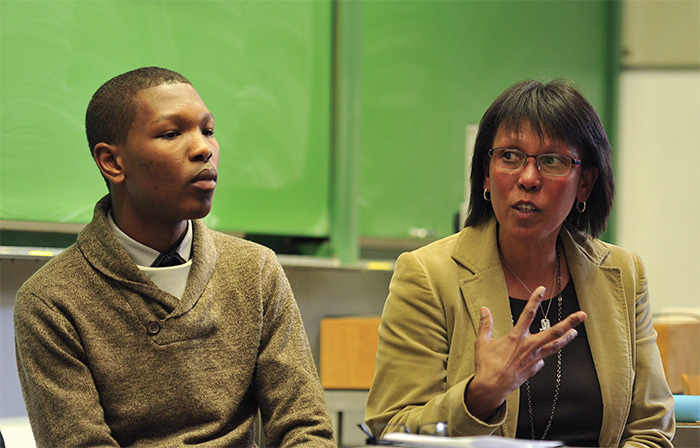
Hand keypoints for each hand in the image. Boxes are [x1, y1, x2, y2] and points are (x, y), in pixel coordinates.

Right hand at [465, 286, 585, 420]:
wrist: (492, 387)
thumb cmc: (486, 365)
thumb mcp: (482, 342)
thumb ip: (485, 324)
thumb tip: (484, 309)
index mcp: (516, 337)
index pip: (528, 314)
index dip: (535, 300)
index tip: (541, 289)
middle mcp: (529, 346)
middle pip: (554, 332)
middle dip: (569, 323)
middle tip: (582, 315)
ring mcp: (534, 358)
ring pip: (555, 346)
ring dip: (566, 339)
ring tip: (575, 332)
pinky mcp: (533, 369)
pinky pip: (542, 360)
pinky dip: (543, 355)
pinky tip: (543, 356)